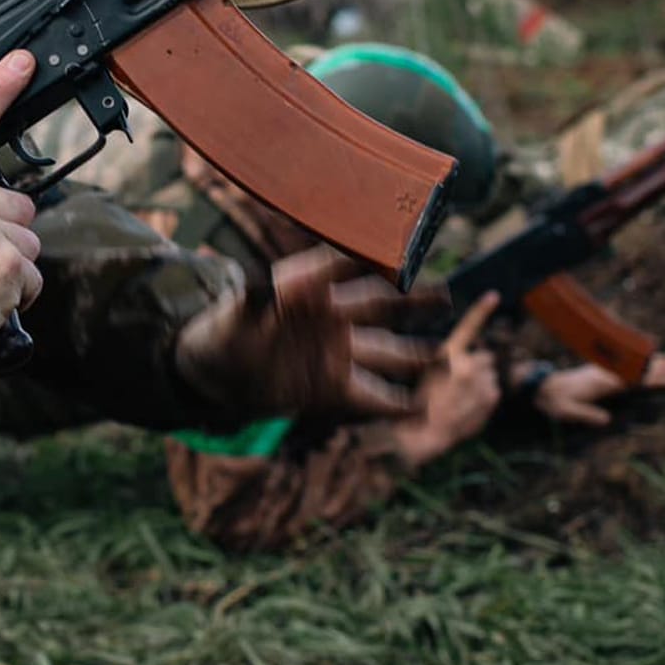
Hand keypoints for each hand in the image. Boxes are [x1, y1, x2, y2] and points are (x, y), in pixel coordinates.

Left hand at [174, 247, 438, 418]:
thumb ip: (251, 298)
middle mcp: (330, 317)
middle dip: (411, 302)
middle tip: (444, 296)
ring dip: (414, 355)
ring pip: (385, 352)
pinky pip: (371, 394)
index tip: (400, 257)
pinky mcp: (333, 387)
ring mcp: (336, 352)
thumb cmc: (224, 331)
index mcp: (307, 288)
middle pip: (379, 305)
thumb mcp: (233, 314)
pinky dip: (395, 404)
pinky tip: (420, 408)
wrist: (218, 374)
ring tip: (446, 358)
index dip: (371, 260)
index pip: (344, 268)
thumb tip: (256, 282)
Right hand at [392, 292, 501, 466]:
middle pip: (484, 357)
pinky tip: (467, 409)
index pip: (468, 326)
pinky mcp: (491, 396)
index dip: (482, 310)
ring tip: (461, 400)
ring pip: (490, 376)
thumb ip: (453, 363)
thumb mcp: (427, 374)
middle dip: (478, 367)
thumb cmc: (417, 405)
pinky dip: (485, 399)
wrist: (422, 434)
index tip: (494, 296)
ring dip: (482, 384)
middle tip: (460, 386)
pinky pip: (493, 391)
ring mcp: (482, 380)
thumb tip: (479, 358)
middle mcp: (467, 362)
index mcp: (447, 353)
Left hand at [526, 349, 664, 427]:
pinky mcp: (604, 369)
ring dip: (657, 362)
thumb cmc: (557, 402)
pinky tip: (654, 360)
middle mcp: (607, 371)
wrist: (544, 387)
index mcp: (602, 381)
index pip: (634, 379)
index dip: (653, 379)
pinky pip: (630, 363)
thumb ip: (588, 415)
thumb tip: (607, 421)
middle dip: (662, 368)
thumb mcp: (570, 412)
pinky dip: (645, 361)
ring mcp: (606, 368)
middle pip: (640, 368)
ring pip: (637, 363)